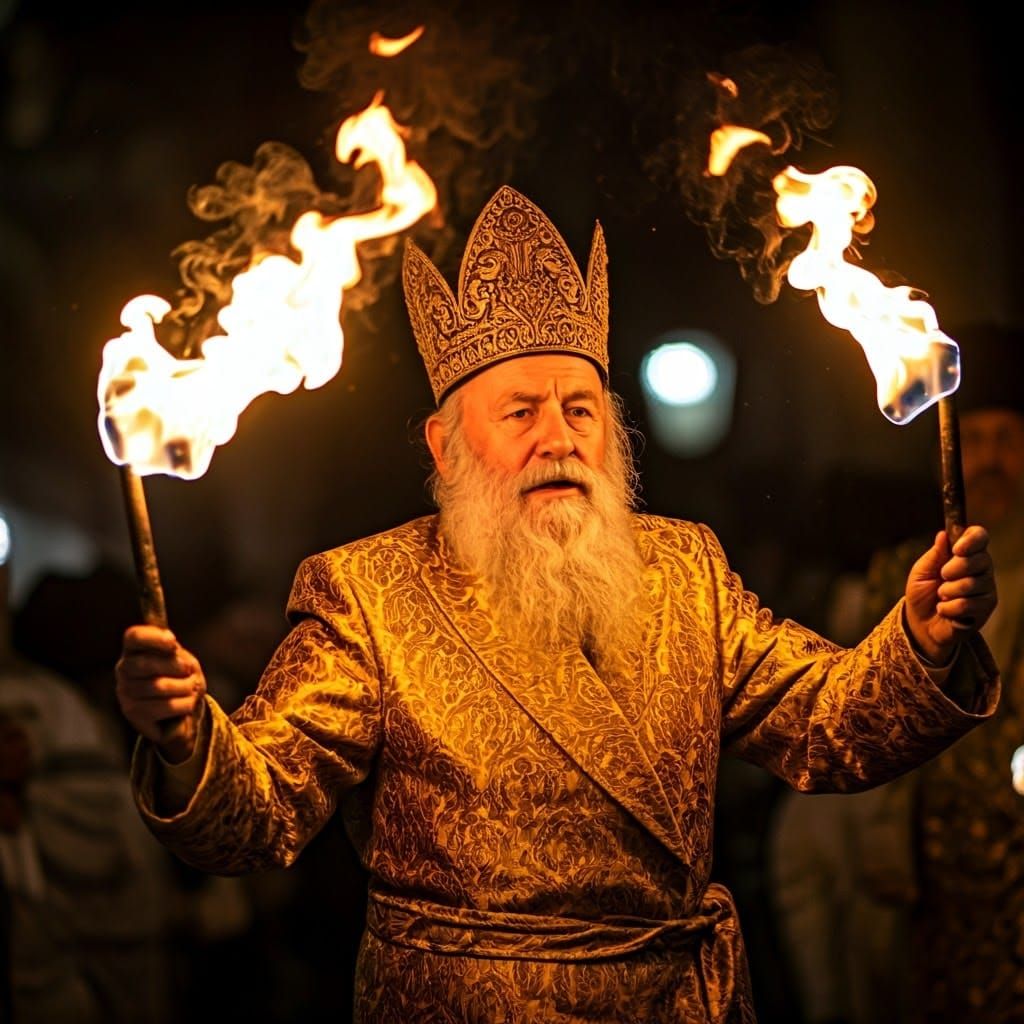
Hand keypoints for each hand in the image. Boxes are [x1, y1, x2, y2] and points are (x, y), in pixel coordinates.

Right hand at [116, 625, 206, 762]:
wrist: (179, 709)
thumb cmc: (178, 676)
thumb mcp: (180, 658)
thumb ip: (173, 650)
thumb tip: (171, 647)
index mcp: (133, 650)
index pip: (133, 637)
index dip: (153, 637)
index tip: (173, 642)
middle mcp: (123, 669)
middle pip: (145, 663)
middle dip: (174, 666)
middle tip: (189, 670)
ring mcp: (125, 692)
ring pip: (158, 686)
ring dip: (184, 687)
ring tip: (191, 687)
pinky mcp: (133, 713)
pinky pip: (164, 706)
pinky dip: (184, 704)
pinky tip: (187, 703)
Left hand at [903, 525, 996, 664]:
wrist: (921, 623)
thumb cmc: (922, 593)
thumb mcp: (921, 572)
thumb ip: (934, 555)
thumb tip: (943, 534)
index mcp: (966, 553)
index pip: (980, 537)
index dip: (972, 540)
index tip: (957, 549)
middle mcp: (981, 568)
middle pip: (979, 560)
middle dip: (953, 569)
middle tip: (942, 577)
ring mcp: (986, 587)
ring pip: (971, 584)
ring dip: (947, 592)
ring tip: (941, 596)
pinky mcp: (986, 607)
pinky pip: (968, 604)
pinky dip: (949, 608)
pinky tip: (945, 610)